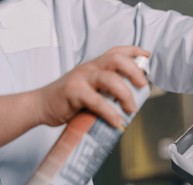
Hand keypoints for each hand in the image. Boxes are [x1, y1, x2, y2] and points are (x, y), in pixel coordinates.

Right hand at [35, 46, 149, 127]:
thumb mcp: (90, 89)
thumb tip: (132, 102)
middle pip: (117, 60)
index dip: (133, 51)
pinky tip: (116, 121)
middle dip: (134, 72)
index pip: (116, 52)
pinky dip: (110, 112)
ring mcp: (81, 79)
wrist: (41, 105)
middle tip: (143, 86)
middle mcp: (89, 68)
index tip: (147, 56)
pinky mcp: (73, 92)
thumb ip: (107, 91)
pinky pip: (97, 101)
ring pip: (110, 80)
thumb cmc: (69, 99)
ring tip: (132, 109)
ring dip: (126, 95)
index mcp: (95, 66)